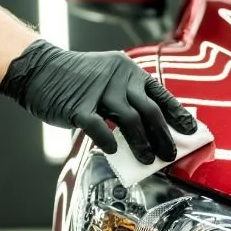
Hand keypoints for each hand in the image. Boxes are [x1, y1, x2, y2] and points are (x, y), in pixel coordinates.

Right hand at [0, 40, 197, 163]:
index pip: (160, 93)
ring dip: (142, 144)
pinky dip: (109, 141)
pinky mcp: (78, 107)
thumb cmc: (75, 79)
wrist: (39, 69)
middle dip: (163, 136)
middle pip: (149, 111)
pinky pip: (99, 127)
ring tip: (147, 160)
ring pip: (130, 121)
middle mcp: (117, 78)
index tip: (191, 131)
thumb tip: (150, 130)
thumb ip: (127, 99)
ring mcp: (98, 92)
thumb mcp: (107, 79)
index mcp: (127, 70)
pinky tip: (114, 152)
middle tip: (169, 155)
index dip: (177, 114)